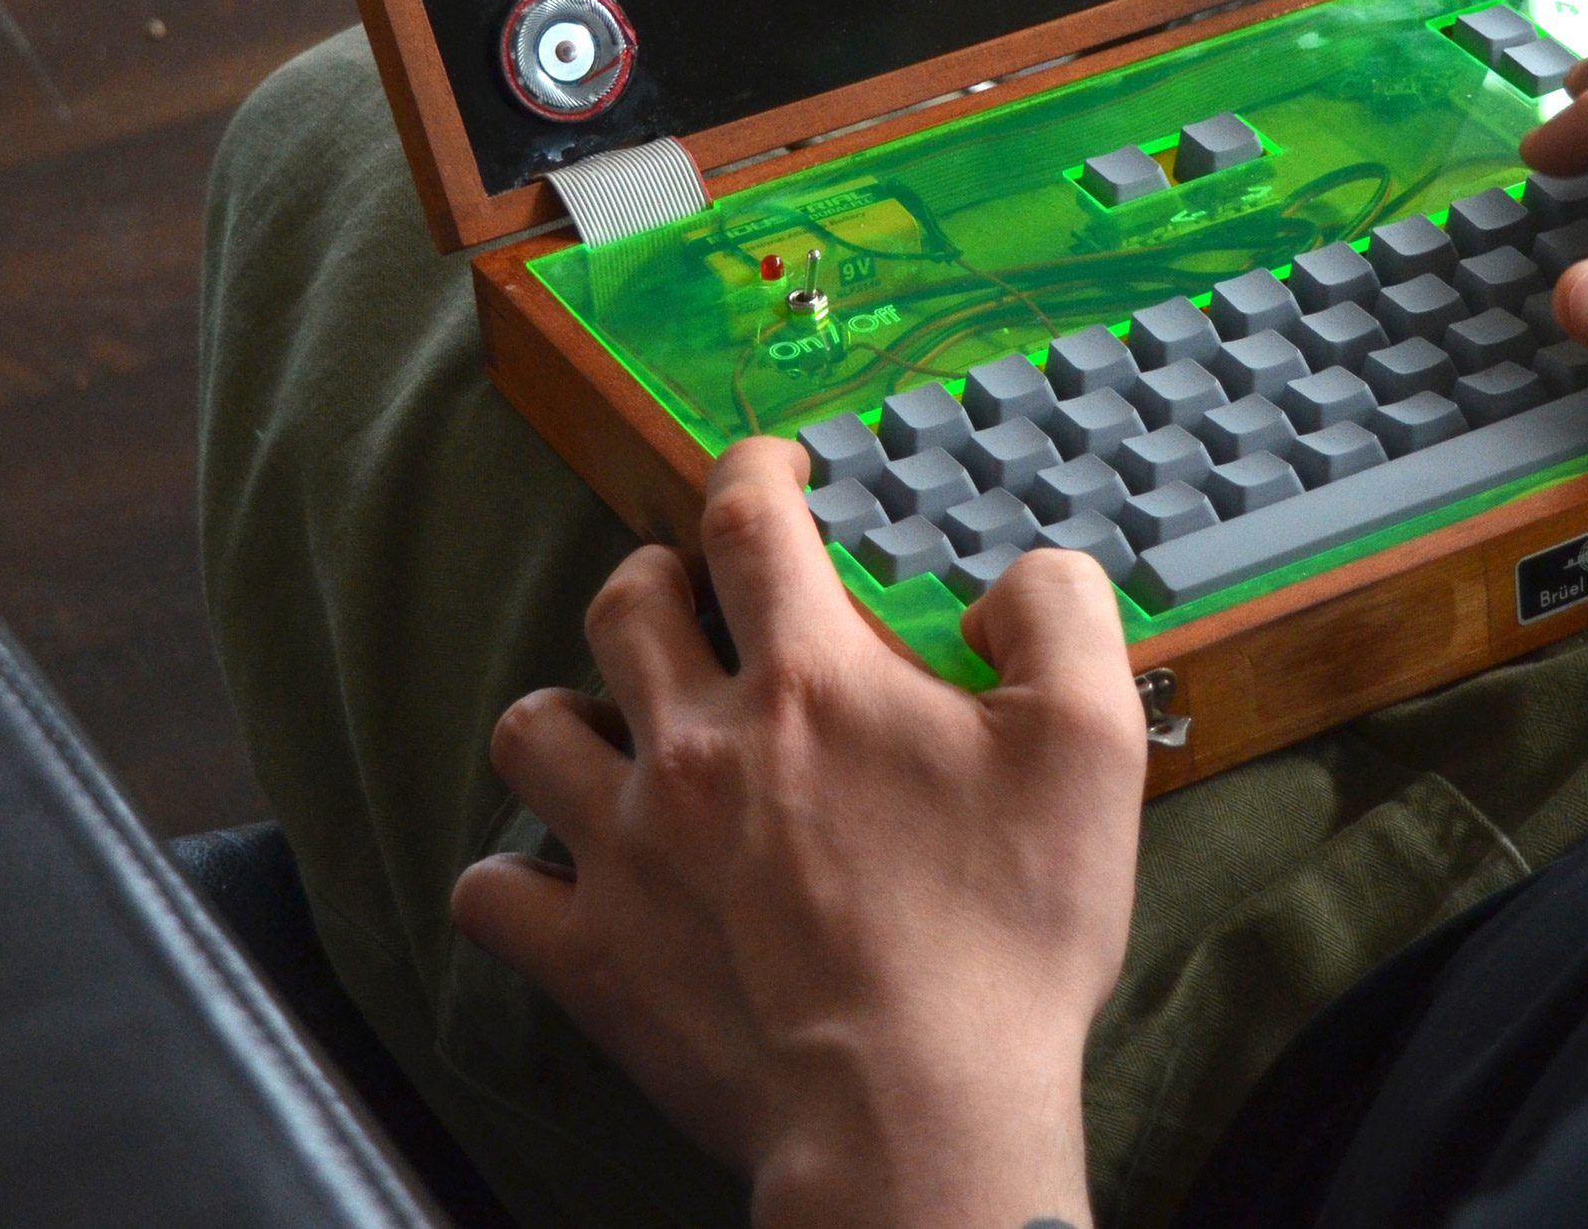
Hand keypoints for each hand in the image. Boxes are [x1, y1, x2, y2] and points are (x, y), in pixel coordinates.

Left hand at [451, 436, 1145, 1228]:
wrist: (919, 1122)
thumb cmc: (1008, 937)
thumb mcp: (1092, 744)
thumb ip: (1060, 613)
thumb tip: (1008, 581)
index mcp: (810, 678)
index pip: (747, 515)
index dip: (754, 466)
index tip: (774, 469)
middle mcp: (697, 744)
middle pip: (622, 601)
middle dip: (657, 574)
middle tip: (697, 599)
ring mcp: (628, 853)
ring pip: (533, 729)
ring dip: (570, 708)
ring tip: (617, 724)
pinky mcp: (591, 960)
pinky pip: (494, 891)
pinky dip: (517, 871)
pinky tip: (565, 871)